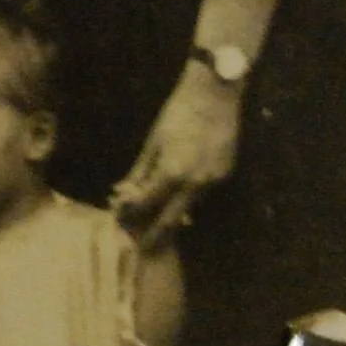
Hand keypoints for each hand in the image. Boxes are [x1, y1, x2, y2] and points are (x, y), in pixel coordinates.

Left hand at [110, 63, 243, 245]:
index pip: (148, 204)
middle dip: (156, 235)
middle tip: (143, 249)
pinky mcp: (224, 175)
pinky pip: (202, 194)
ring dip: (172, 216)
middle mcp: (195, 183)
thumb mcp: (153, 142)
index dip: (133, 214)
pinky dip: (187, 199)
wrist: (214, 96)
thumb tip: (124, 190)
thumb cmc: (177, 114)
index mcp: (173, 173)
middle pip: (172, 218)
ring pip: (189, 207)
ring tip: (156, 226)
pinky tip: (176, 199)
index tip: (121, 222)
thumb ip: (140, 170)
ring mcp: (213, 181)